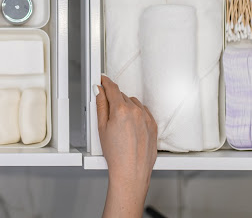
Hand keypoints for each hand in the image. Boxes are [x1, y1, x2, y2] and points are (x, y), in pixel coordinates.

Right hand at [96, 75, 156, 217]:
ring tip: (119, 124)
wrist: (131, 172)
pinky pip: (143, 112)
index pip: (112, 88)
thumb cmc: (116, 155)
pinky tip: (130, 127)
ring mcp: (146, 117)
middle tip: (107, 112)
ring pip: (133, 103)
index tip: (102, 79)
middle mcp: (136, 111)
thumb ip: (101, 106)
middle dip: (114, 99)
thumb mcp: (101, 128)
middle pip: (122, 95)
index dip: (105, 82)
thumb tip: (99, 91)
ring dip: (126, 106)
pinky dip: (136, 114)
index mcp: (121, 110)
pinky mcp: (153, 124)